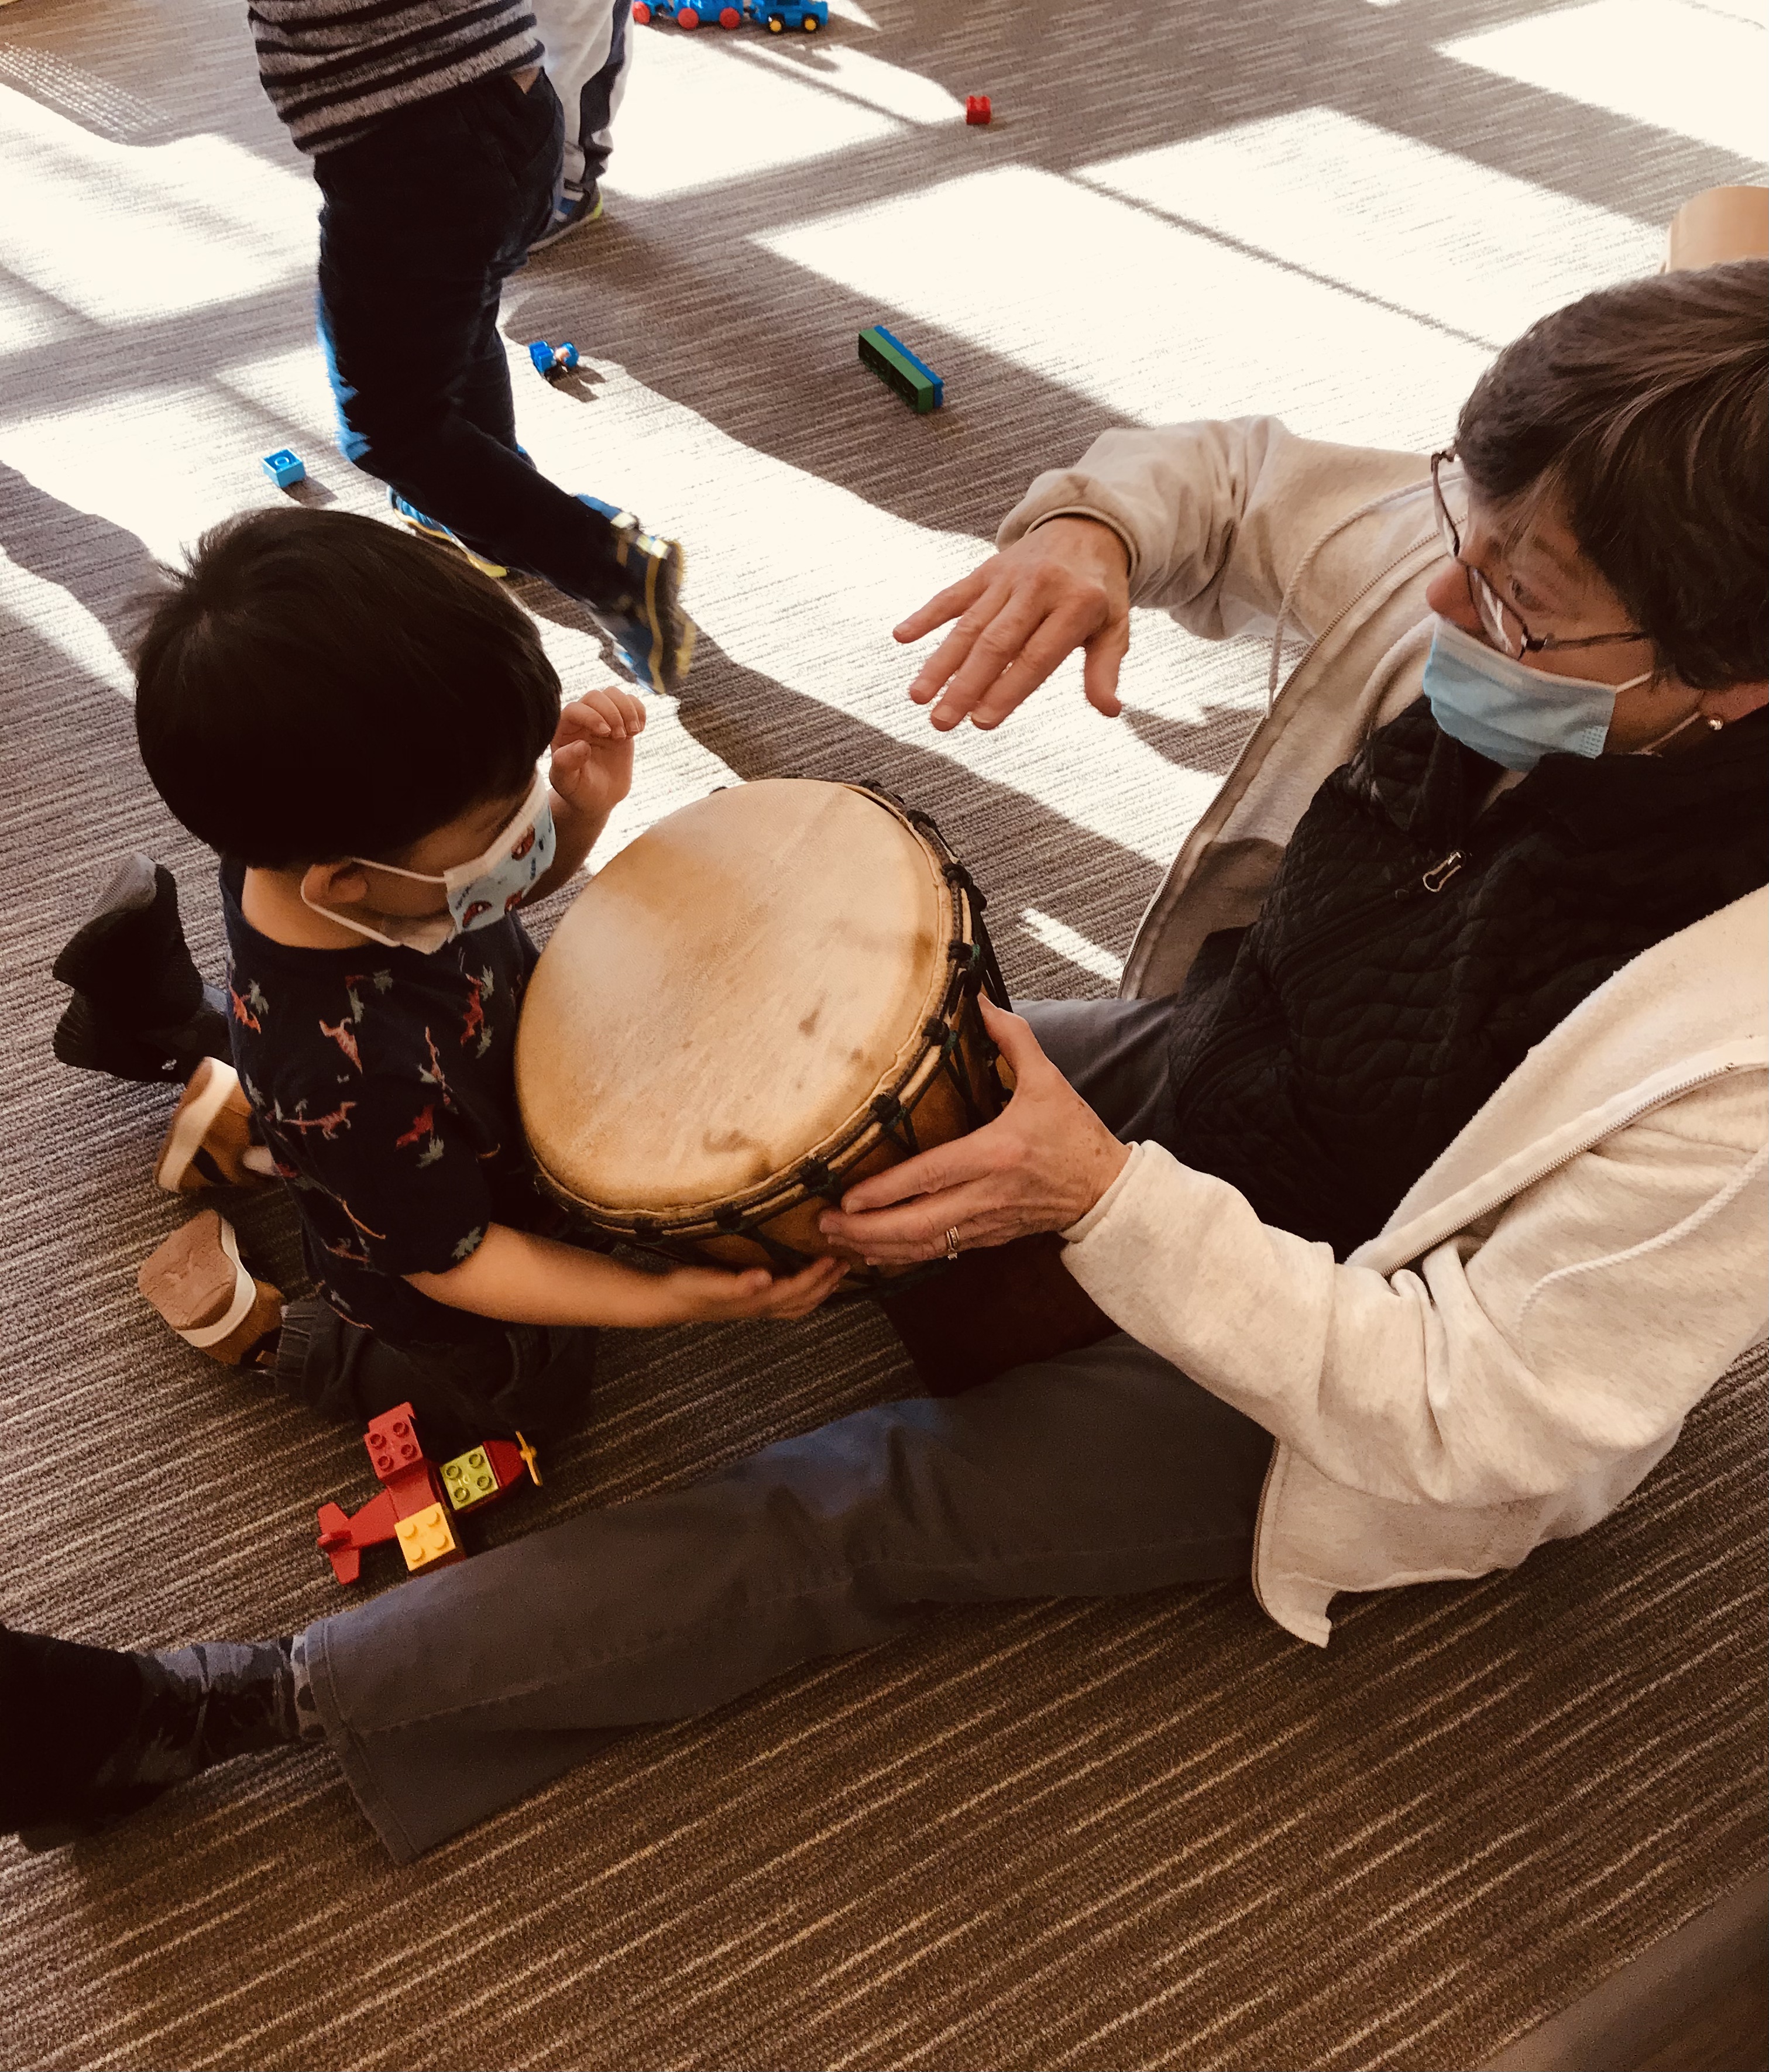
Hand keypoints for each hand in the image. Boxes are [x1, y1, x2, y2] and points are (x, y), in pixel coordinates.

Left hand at [548, 687, 646, 825]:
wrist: (598, 798)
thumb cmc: (578, 790)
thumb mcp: (567, 782)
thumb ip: (567, 764)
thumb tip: (581, 744)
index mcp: (563, 730)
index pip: (575, 708)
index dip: (592, 715)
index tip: (606, 734)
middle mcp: (581, 720)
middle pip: (595, 696)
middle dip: (612, 712)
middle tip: (620, 736)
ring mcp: (602, 719)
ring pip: (613, 694)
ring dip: (627, 709)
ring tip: (632, 732)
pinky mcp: (621, 723)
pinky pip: (631, 703)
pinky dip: (639, 711)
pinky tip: (638, 730)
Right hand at [650, 1253, 846, 1323]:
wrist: (670, 1301)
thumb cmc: (688, 1289)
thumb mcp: (709, 1283)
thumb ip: (737, 1284)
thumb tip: (765, 1278)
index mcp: (758, 1301)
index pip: (797, 1289)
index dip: (818, 1275)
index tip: (835, 1257)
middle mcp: (763, 1308)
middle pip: (805, 1300)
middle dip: (828, 1283)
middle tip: (847, 1262)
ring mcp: (759, 1308)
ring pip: (800, 1305)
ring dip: (821, 1291)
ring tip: (837, 1275)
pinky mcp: (753, 1303)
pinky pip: (789, 1302)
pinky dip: (806, 1294)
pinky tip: (806, 1283)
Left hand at [816, 999, 1130, 1263]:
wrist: (1106, 1191)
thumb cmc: (1075, 1135)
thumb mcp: (1048, 1080)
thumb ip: (1013, 1039)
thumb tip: (981, 1003)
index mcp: (995, 1154)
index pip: (930, 1176)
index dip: (885, 1191)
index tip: (846, 1197)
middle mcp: (986, 1194)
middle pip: (916, 1224)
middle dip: (866, 1230)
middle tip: (825, 1225)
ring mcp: (985, 1222)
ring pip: (924, 1247)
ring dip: (878, 1249)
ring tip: (840, 1242)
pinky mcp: (988, 1237)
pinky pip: (939, 1253)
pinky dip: (903, 1255)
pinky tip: (875, 1252)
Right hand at [895, 517, 1131, 732]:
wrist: (1085, 529)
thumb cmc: (1098, 593)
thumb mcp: (1114, 628)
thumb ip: (1105, 669)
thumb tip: (1109, 710)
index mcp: (1076, 604)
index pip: (1036, 656)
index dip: (1007, 690)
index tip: (982, 722)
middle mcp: (1038, 588)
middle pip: (995, 643)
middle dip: (965, 685)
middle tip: (941, 721)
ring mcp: (1008, 577)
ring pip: (968, 624)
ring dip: (940, 662)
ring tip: (918, 697)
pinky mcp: (986, 570)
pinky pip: (953, 595)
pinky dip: (926, 615)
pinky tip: (902, 636)